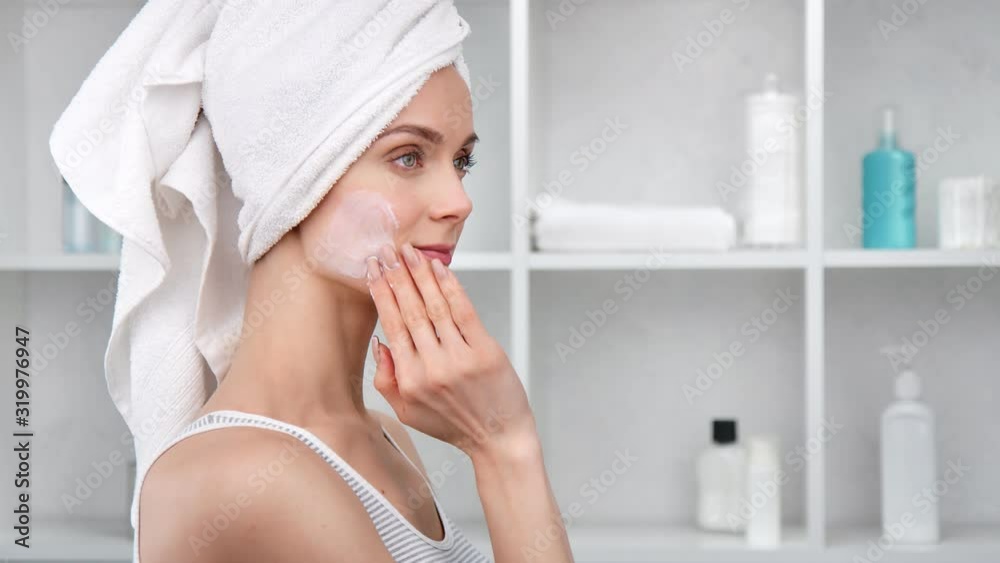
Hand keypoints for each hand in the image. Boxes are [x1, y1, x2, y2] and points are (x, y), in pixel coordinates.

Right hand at [366, 242, 536, 458]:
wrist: (498, 438)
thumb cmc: (455, 424)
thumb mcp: (407, 412)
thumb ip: (387, 380)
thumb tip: (380, 342)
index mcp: (409, 381)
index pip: (392, 327)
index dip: (381, 294)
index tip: (373, 271)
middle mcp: (432, 369)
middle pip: (410, 311)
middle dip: (396, 277)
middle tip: (387, 252)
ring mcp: (459, 359)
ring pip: (435, 307)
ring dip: (420, 275)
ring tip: (410, 253)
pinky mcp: (484, 352)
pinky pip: (463, 311)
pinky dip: (451, 287)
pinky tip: (440, 268)